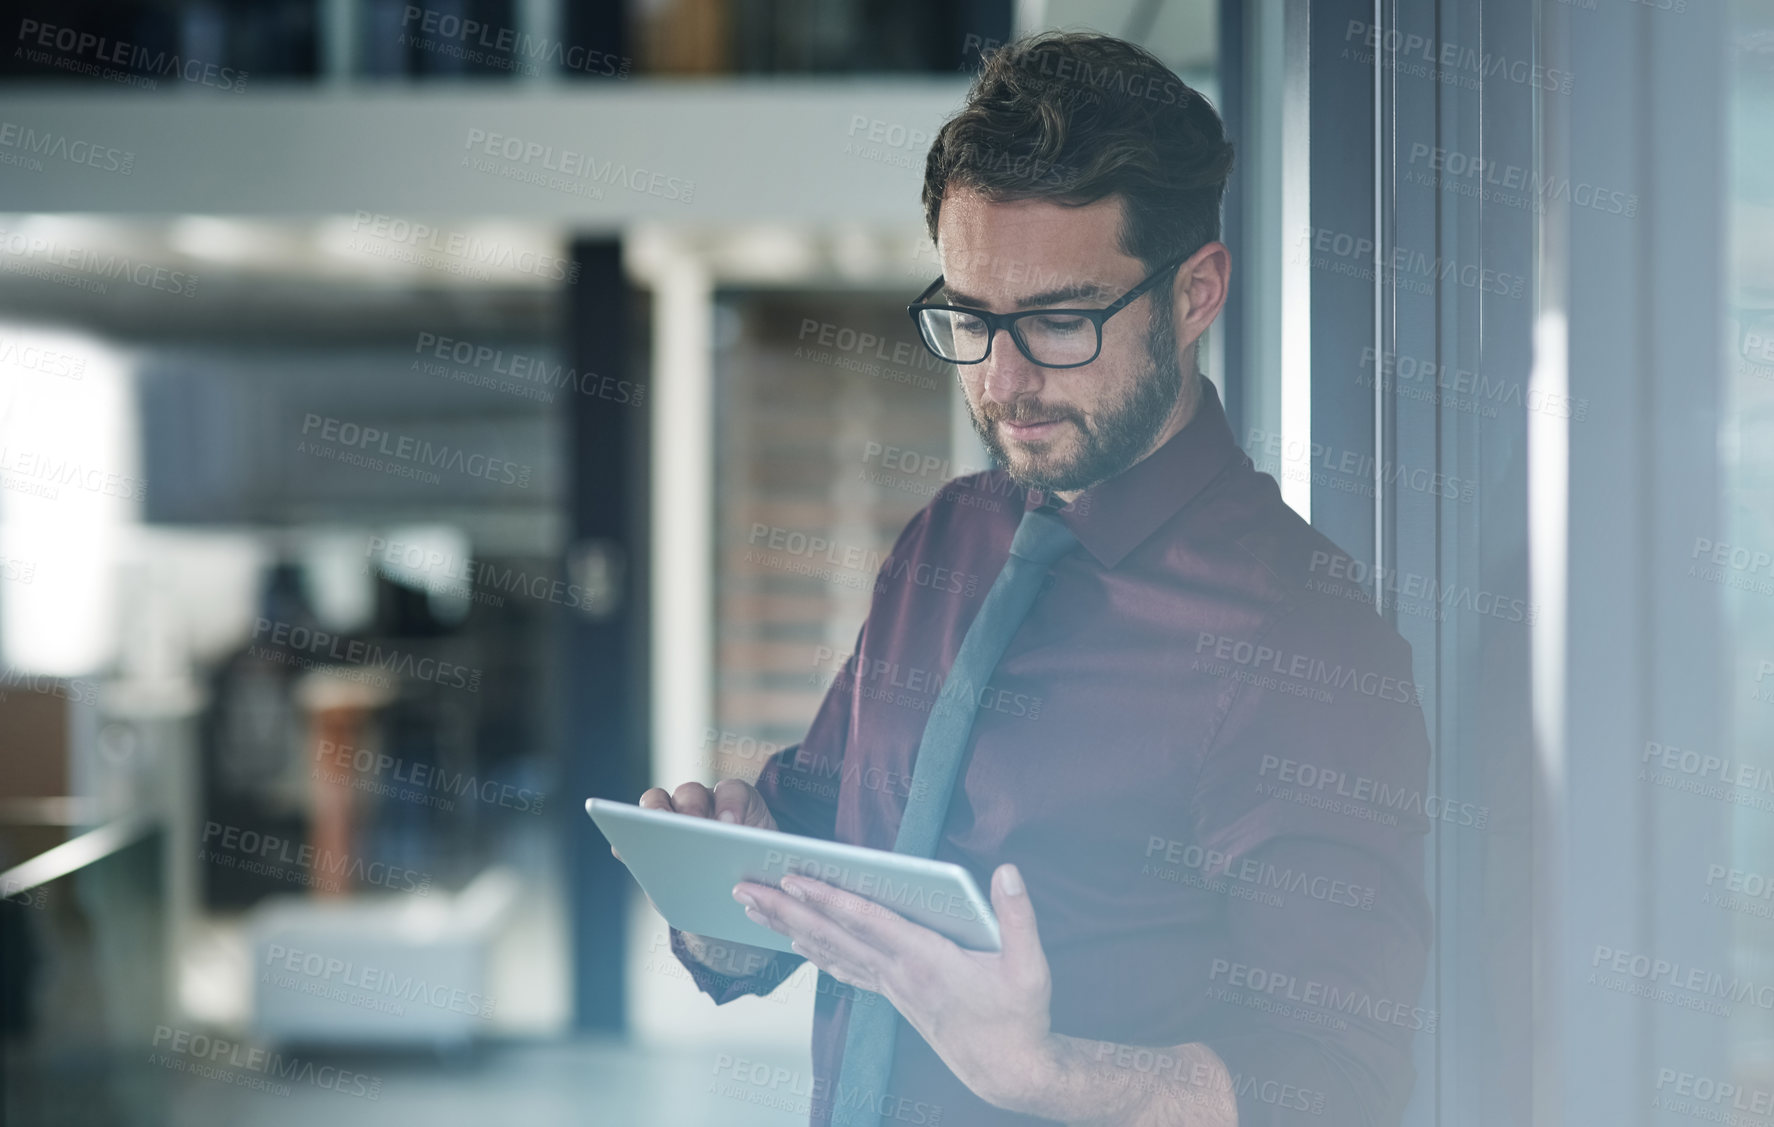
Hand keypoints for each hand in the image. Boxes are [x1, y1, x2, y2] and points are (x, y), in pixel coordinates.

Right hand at [619, 779, 781, 974]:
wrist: (732, 895)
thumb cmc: (752, 875)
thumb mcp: (763, 870)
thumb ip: (758, 864)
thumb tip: (749, 877)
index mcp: (737, 805)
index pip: (733, 792)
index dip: (730, 804)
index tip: (730, 825)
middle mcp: (703, 804)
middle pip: (691, 793)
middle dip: (690, 808)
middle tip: (692, 826)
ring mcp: (673, 819)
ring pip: (658, 803)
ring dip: (653, 815)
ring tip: (654, 837)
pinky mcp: (650, 843)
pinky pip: (633, 833)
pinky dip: (627, 840)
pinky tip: (624, 850)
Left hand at [732, 863, 1057, 1115]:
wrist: (1008, 1070)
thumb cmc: (1019, 1016)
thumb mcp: (1029, 966)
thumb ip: (1018, 916)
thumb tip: (1006, 869)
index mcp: (927, 959)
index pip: (867, 922)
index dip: (829, 898)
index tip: (792, 878)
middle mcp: (899, 973)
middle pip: (832, 935)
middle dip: (785, 910)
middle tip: (744, 889)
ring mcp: (892, 986)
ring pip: (830, 950)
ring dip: (789, 927)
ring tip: (754, 907)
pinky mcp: (894, 995)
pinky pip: (845, 968)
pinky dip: (816, 951)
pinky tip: (797, 942)